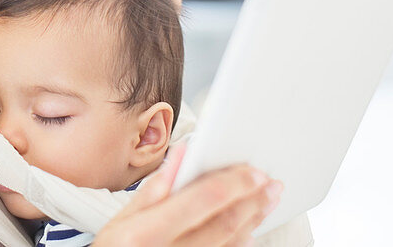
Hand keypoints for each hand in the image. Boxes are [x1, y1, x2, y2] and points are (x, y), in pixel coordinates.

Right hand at [94, 142, 282, 246]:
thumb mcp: (120, 220)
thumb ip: (153, 189)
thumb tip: (182, 155)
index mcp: (147, 231)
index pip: (203, 199)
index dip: (234, 183)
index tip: (253, 171)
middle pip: (225, 222)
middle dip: (253, 200)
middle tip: (271, 184)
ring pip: (231, 242)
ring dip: (254, 220)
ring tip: (267, 200)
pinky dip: (242, 242)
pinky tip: (250, 230)